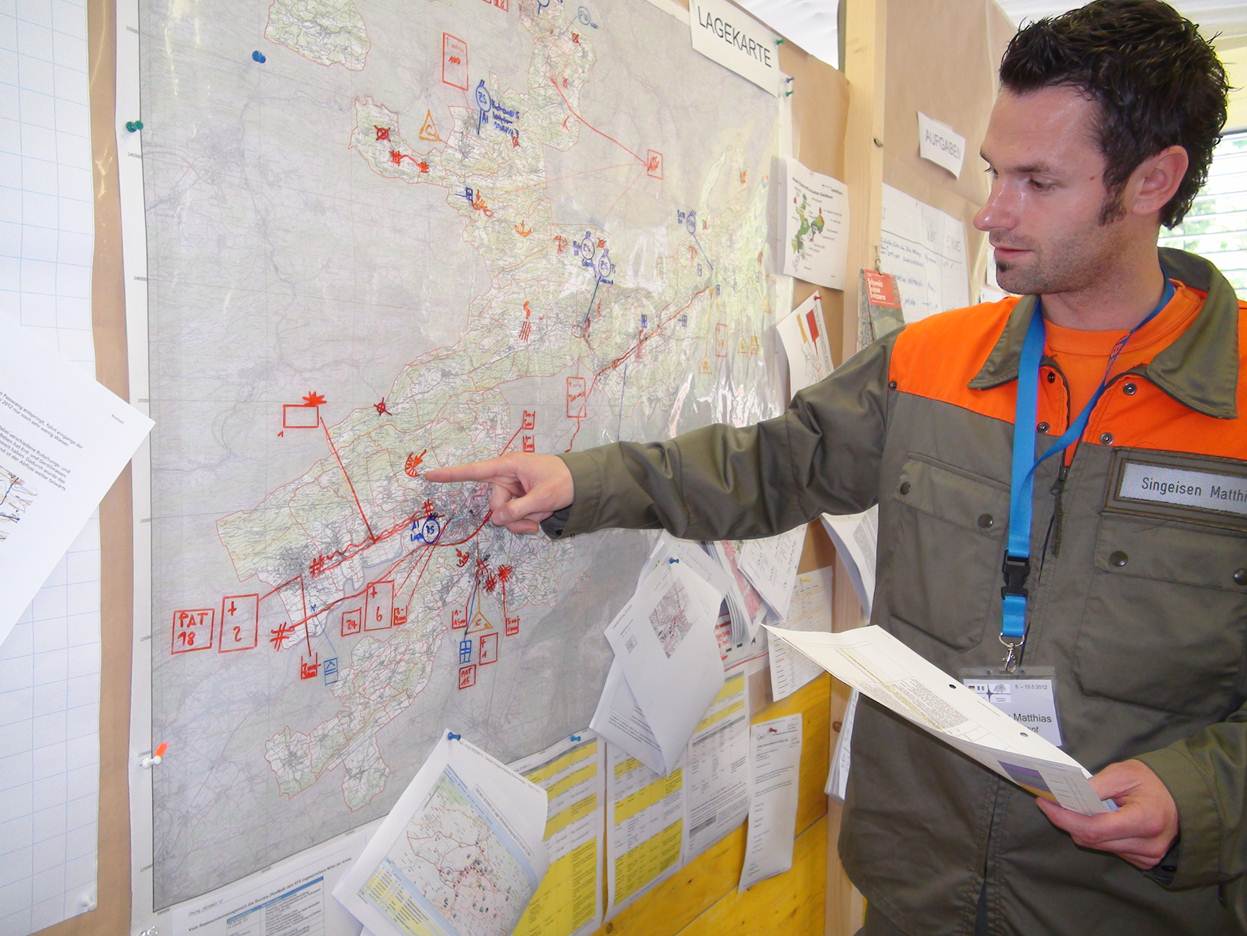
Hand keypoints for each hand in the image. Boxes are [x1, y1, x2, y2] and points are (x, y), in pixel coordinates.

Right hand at [424, 453, 573, 534]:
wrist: (582, 483)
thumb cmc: (564, 482)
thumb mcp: (543, 497)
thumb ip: (518, 509)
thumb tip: (496, 518)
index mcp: (508, 466)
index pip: (474, 471)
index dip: (450, 474)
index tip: (427, 474)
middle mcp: (505, 476)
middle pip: (495, 504)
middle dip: (514, 515)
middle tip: (535, 517)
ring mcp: (511, 488)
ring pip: (504, 514)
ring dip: (522, 520)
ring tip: (542, 515)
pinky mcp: (517, 499)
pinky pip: (512, 516)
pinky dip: (526, 521)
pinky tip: (540, 516)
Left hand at [1035, 758, 1178, 869]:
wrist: (1186, 799)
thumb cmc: (1156, 782)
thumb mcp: (1126, 773)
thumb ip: (1096, 785)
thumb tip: (1067, 794)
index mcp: (1146, 820)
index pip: (1095, 827)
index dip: (1065, 816)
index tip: (1045, 802)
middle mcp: (1147, 845)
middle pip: (1092, 839)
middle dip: (1067, 820)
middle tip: (1050, 802)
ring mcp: (1146, 857)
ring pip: (1098, 846)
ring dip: (1079, 827)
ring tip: (1069, 807)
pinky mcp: (1144, 861)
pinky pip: (1109, 849)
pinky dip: (1096, 834)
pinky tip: (1092, 817)